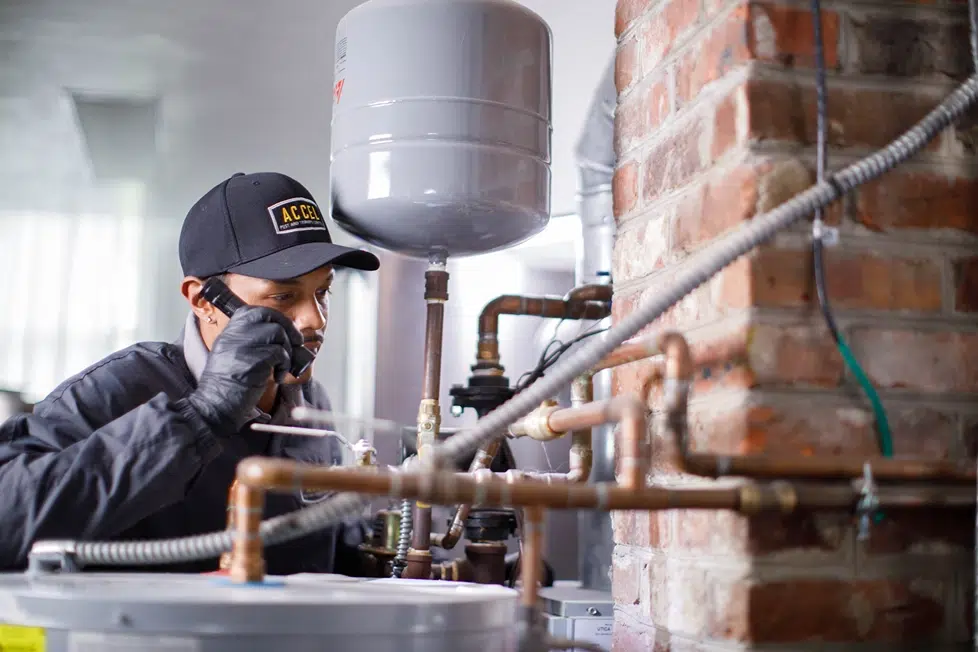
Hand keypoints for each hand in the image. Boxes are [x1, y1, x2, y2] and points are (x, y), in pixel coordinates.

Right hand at [188, 306, 302, 432]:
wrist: (216, 405)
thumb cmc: (230, 384)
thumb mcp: (235, 353)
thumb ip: (253, 340)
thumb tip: (286, 334)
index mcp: (230, 330)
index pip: (257, 311)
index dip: (277, 319)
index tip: (286, 332)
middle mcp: (234, 333)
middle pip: (269, 316)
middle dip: (289, 328)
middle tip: (296, 343)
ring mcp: (242, 345)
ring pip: (278, 334)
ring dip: (287, 352)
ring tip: (281, 367)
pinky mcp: (253, 360)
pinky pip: (280, 354)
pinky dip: (284, 366)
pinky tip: (277, 377)